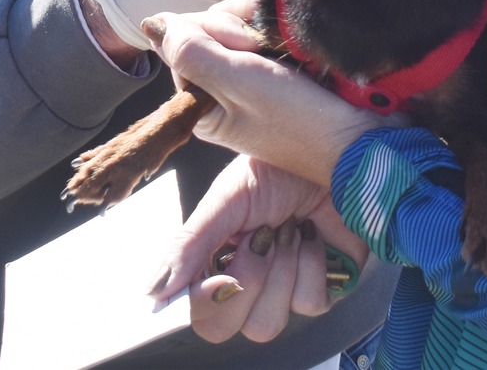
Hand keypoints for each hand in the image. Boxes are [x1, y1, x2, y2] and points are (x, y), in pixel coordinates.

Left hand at [141, 0, 383, 183]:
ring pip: (236, 26)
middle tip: (267, 48)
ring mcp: (247, 81)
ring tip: (286, 47)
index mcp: (200, 104)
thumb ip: (192, 51)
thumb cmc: (298, 117)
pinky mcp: (274, 71)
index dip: (211, 31)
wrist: (359, 136)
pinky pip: (261, 33)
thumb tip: (151, 23)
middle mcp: (218, 92)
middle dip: (237, 27)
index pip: (183, 41)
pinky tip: (295, 44)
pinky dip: (276, 30)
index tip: (245, 46)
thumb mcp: (238, 81)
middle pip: (207, 31)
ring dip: (259, 25)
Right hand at [148, 155, 370, 344]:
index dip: (204, 302)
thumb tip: (154, 291)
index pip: (196, 311)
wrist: (332, 159)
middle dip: (249, 278)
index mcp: (213, 263)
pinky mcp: (320, 291)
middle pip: (227, 327)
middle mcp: (245, 284)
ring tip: (290, 227)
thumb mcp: (226, 200)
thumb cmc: (276, 172)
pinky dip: (312, 264)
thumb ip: (190, 244)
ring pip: (267, 324)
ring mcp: (282, 292)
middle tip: (263, 234)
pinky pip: (309, 304)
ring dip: (281, 269)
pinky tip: (313, 235)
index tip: (223, 276)